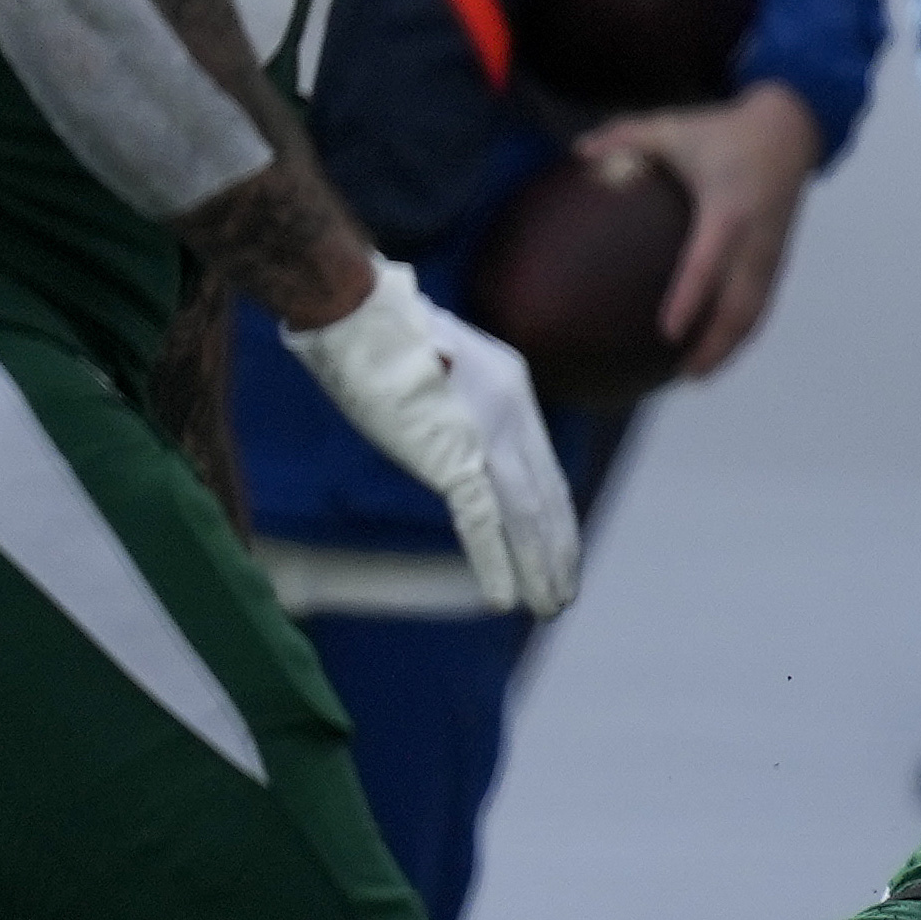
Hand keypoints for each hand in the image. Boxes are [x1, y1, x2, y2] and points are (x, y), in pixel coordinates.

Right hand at [285, 261, 582, 615]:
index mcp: (512, 389)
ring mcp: (488, 434)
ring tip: (548, 604)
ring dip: (537, 565)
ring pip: (525, 516)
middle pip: (545, 497)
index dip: (555, 516)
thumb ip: (456, 404)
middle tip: (563, 592)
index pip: (544, 468)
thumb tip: (455, 435)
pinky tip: (506, 597)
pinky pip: (483, 522)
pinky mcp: (454, 455)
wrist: (357, 315)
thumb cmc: (382, 332)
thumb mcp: (439, 365)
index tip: (561, 550)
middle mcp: (513, 413)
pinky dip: (496, 563)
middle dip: (556, 549)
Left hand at [579, 85, 821, 379]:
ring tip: (698, 374)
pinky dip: (742, 331)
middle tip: (684, 374)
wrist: (790, 130)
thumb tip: (578, 152)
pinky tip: (718, 348)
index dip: (689, 300)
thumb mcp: (674, 126)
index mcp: (727, 210)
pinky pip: (762, 303)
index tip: (668, 333)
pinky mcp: (779, 258)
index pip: (707, 264)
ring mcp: (771, 253)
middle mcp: (754, 239)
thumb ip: (625, 136)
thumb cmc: (725, 130)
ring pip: (755, 313)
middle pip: (739, 305)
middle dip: (715, 344)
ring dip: (730, 347)